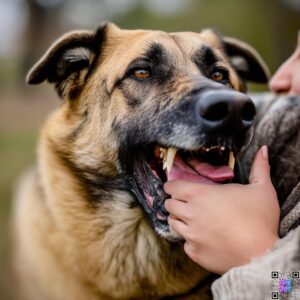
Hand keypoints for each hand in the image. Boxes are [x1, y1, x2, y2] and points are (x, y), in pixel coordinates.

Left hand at [164, 146, 279, 273]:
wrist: (262, 256)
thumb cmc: (260, 219)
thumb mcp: (262, 189)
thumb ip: (259, 168)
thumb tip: (263, 149)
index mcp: (200, 194)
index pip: (172, 187)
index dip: (173, 186)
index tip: (176, 187)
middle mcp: (190, 213)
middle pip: (169, 205)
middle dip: (175, 202)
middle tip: (186, 203)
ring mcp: (190, 234)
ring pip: (172, 223)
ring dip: (179, 219)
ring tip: (192, 219)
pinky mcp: (194, 252)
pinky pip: (184, 244)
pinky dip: (190, 240)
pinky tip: (202, 238)